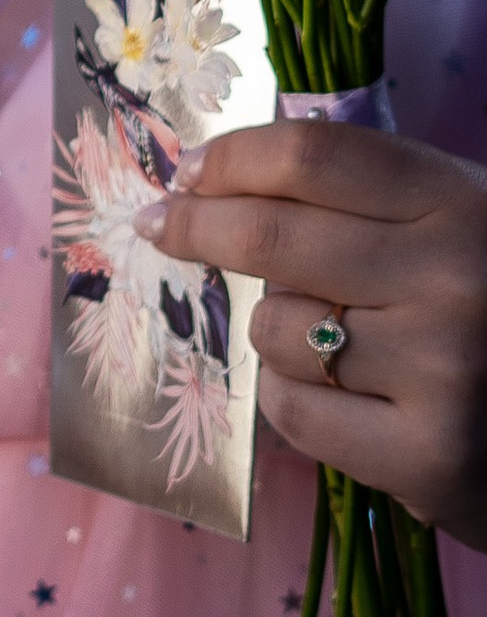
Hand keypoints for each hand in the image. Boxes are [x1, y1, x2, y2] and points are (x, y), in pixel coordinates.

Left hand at [139, 118, 486, 545]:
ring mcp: (442, 372)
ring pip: (277, 329)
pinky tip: (341, 398)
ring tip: (325, 338)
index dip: (234, 157)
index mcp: (463, 203)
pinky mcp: (428, 460)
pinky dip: (294, 402)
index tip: (188, 169)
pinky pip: (296, 413)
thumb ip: (372, 195)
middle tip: (161, 225)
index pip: (314, 156)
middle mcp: (453, 278)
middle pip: (273, 236)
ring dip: (273, 328)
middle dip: (196, 226)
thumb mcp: (464, 221)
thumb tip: (223, 176)